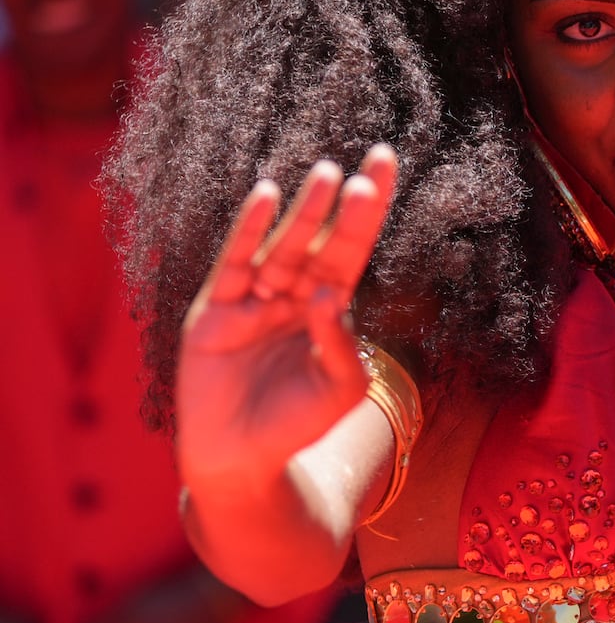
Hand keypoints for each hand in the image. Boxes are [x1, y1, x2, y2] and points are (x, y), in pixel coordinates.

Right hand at [177, 146, 397, 478]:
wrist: (241, 461)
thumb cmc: (297, 426)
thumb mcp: (339, 388)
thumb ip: (340, 344)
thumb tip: (326, 295)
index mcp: (328, 309)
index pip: (354, 251)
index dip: (371, 213)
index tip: (388, 168)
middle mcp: (292, 295)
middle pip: (324, 240)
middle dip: (348, 203)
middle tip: (374, 161)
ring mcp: (253, 300)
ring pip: (284, 246)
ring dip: (306, 210)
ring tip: (328, 173)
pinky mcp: (216, 312)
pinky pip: (236, 263)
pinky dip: (249, 230)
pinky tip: (266, 197)